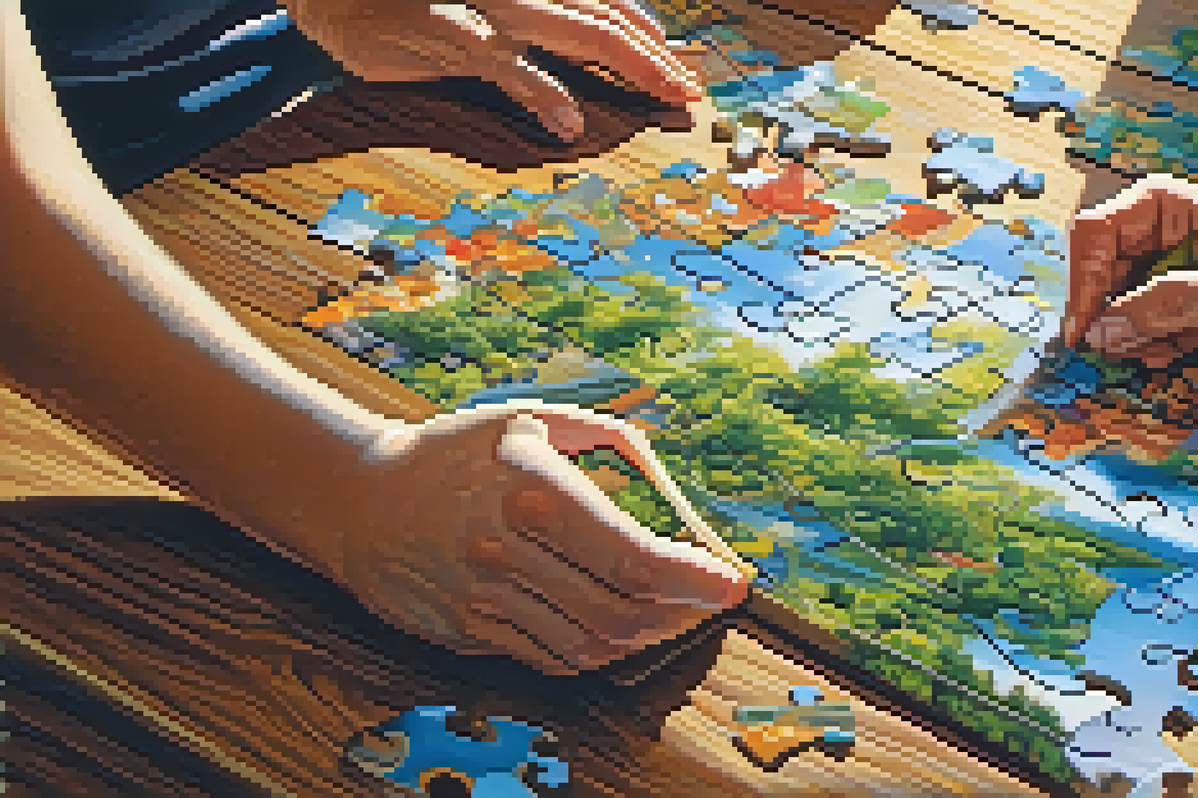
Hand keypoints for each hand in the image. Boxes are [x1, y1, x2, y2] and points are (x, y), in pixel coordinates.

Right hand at [282, 0, 702, 141]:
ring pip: (577, 29)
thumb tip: (574, 57)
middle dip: (656, 57)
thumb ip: (528, 26)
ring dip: (630, 66)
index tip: (679, 65)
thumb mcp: (476, 5)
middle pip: (605, 18)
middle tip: (690, 92)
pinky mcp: (446, 31)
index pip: (605, 1)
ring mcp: (486, 5)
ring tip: (665, 96)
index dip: (647, 34)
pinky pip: (504, 62)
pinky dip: (541, 93)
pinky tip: (569, 121)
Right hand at [328, 403, 749, 674]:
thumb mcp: (535, 419)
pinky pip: (554, 657)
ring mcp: (484, 594)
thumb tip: (680, 496)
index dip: (694, 578)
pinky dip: (600, 653)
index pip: (632, 554)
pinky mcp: (470, 628)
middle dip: (682, 612)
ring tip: (673, 616)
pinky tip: (620, 631)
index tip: (733, 583)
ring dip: (647, 637)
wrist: (362, 498)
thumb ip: (614, 444)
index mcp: (533, 486)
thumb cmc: (463, 453)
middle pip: (622, 608)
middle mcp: (506, 546)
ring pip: (593, 643)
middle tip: (709, 600)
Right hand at [1068, 174, 1197, 366]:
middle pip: (1095, 278)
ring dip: (1132, 339)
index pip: (1091, 237)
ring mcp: (1161, 273)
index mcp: (1158, 208)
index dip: (1083, 284)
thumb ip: (1167, 306)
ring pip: (1112, 311)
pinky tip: (1183, 348)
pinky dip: (1151, 348)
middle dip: (1108, 319)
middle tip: (1129, 350)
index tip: (1087, 332)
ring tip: (1173, 346)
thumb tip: (1101, 331)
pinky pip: (1139, 330)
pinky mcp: (1174, 305)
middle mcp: (1151, 238)